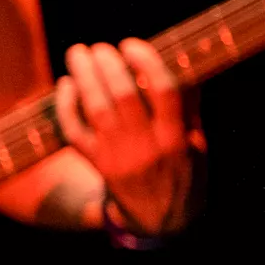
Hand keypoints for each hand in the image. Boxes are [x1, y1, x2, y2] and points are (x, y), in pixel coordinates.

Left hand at [55, 37, 200, 235]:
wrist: (159, 220)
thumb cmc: (182, 172)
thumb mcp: (197, 144)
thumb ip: (190, 106)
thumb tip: (185, 59)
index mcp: (176, 139)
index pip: (164, 92)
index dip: (147, 63)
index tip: (133, 44)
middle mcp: (146, 148)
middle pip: (122, 97)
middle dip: (108, 66)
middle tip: (100, 47)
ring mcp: (117, 157)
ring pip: (95, 110)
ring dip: (84, 77)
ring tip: (79, 53)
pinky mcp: (95, 164)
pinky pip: (73, 131)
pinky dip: (66, 105)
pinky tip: (66, 85)